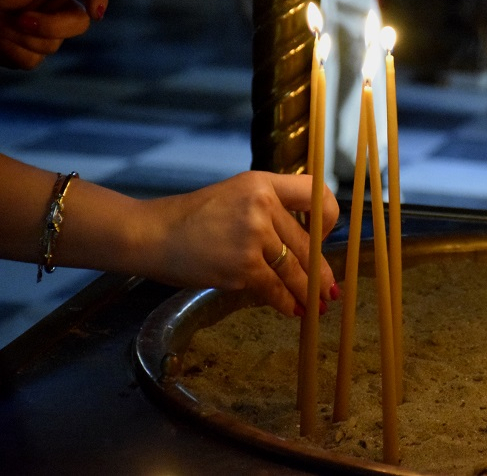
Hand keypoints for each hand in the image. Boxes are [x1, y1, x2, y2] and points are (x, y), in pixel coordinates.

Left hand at [0, 0, 108, 68]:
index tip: (95, 12)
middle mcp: (57, 11)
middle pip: (78, 25)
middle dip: (48, 25)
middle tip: (21, 17)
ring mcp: (45, 35)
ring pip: (50, 46)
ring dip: (20, 36)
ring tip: (0, 21)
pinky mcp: (29, 54)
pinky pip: (31, 61)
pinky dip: (10, 51)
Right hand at [141, 171, 339, 316]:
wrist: (151, 234)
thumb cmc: (192, 218)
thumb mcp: (235, 195)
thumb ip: (270, 209)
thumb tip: (306, 241)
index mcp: (263, 183)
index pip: (316, 193)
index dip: (327, 219)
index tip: (323, 238)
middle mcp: (262, 205)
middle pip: (307, 243)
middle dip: (320, 271)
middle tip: (330, 288)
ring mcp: (253, 236)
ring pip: (295, 270)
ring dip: (309, 292)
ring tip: (318, 304)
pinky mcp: (242, 266)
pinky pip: (274, 288)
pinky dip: (287, 302)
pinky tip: (294, 310)